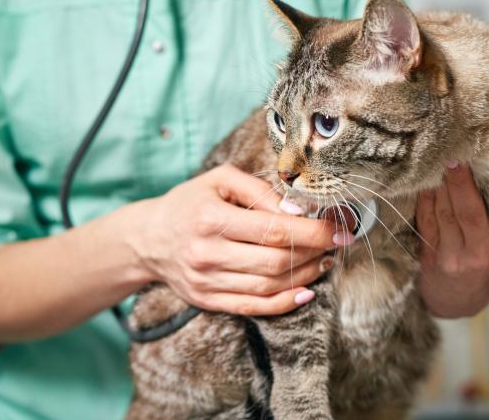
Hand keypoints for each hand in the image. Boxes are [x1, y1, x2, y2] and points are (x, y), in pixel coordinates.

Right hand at [128, 164, 345, 315]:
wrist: (148, 239)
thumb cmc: (189, 203)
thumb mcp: (219, 180)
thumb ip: (259, 190)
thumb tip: (298, 211)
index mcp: (210, 218)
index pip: (274, 229)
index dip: (314, 231)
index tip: (340, 228)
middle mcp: (207, 253)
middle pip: (275, 260)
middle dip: (315, 253)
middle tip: (336, 243)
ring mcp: (207, 282)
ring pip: (269, 286)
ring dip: (305, 275)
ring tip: (324, 261)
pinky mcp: (208, 300)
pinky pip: (254, 308)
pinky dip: (284, 302)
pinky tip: (305, 291)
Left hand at [415, 119, 488, 317]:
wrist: (458, 298)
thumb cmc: (484, 251)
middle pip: (474, 209)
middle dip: (463, 180)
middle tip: (456, 151)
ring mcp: (460, 255)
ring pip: (446, 214)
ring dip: (438, 184)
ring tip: (434, 155)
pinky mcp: (435, 258)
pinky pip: (427, 221)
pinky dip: (423, 198)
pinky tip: (419, 179)